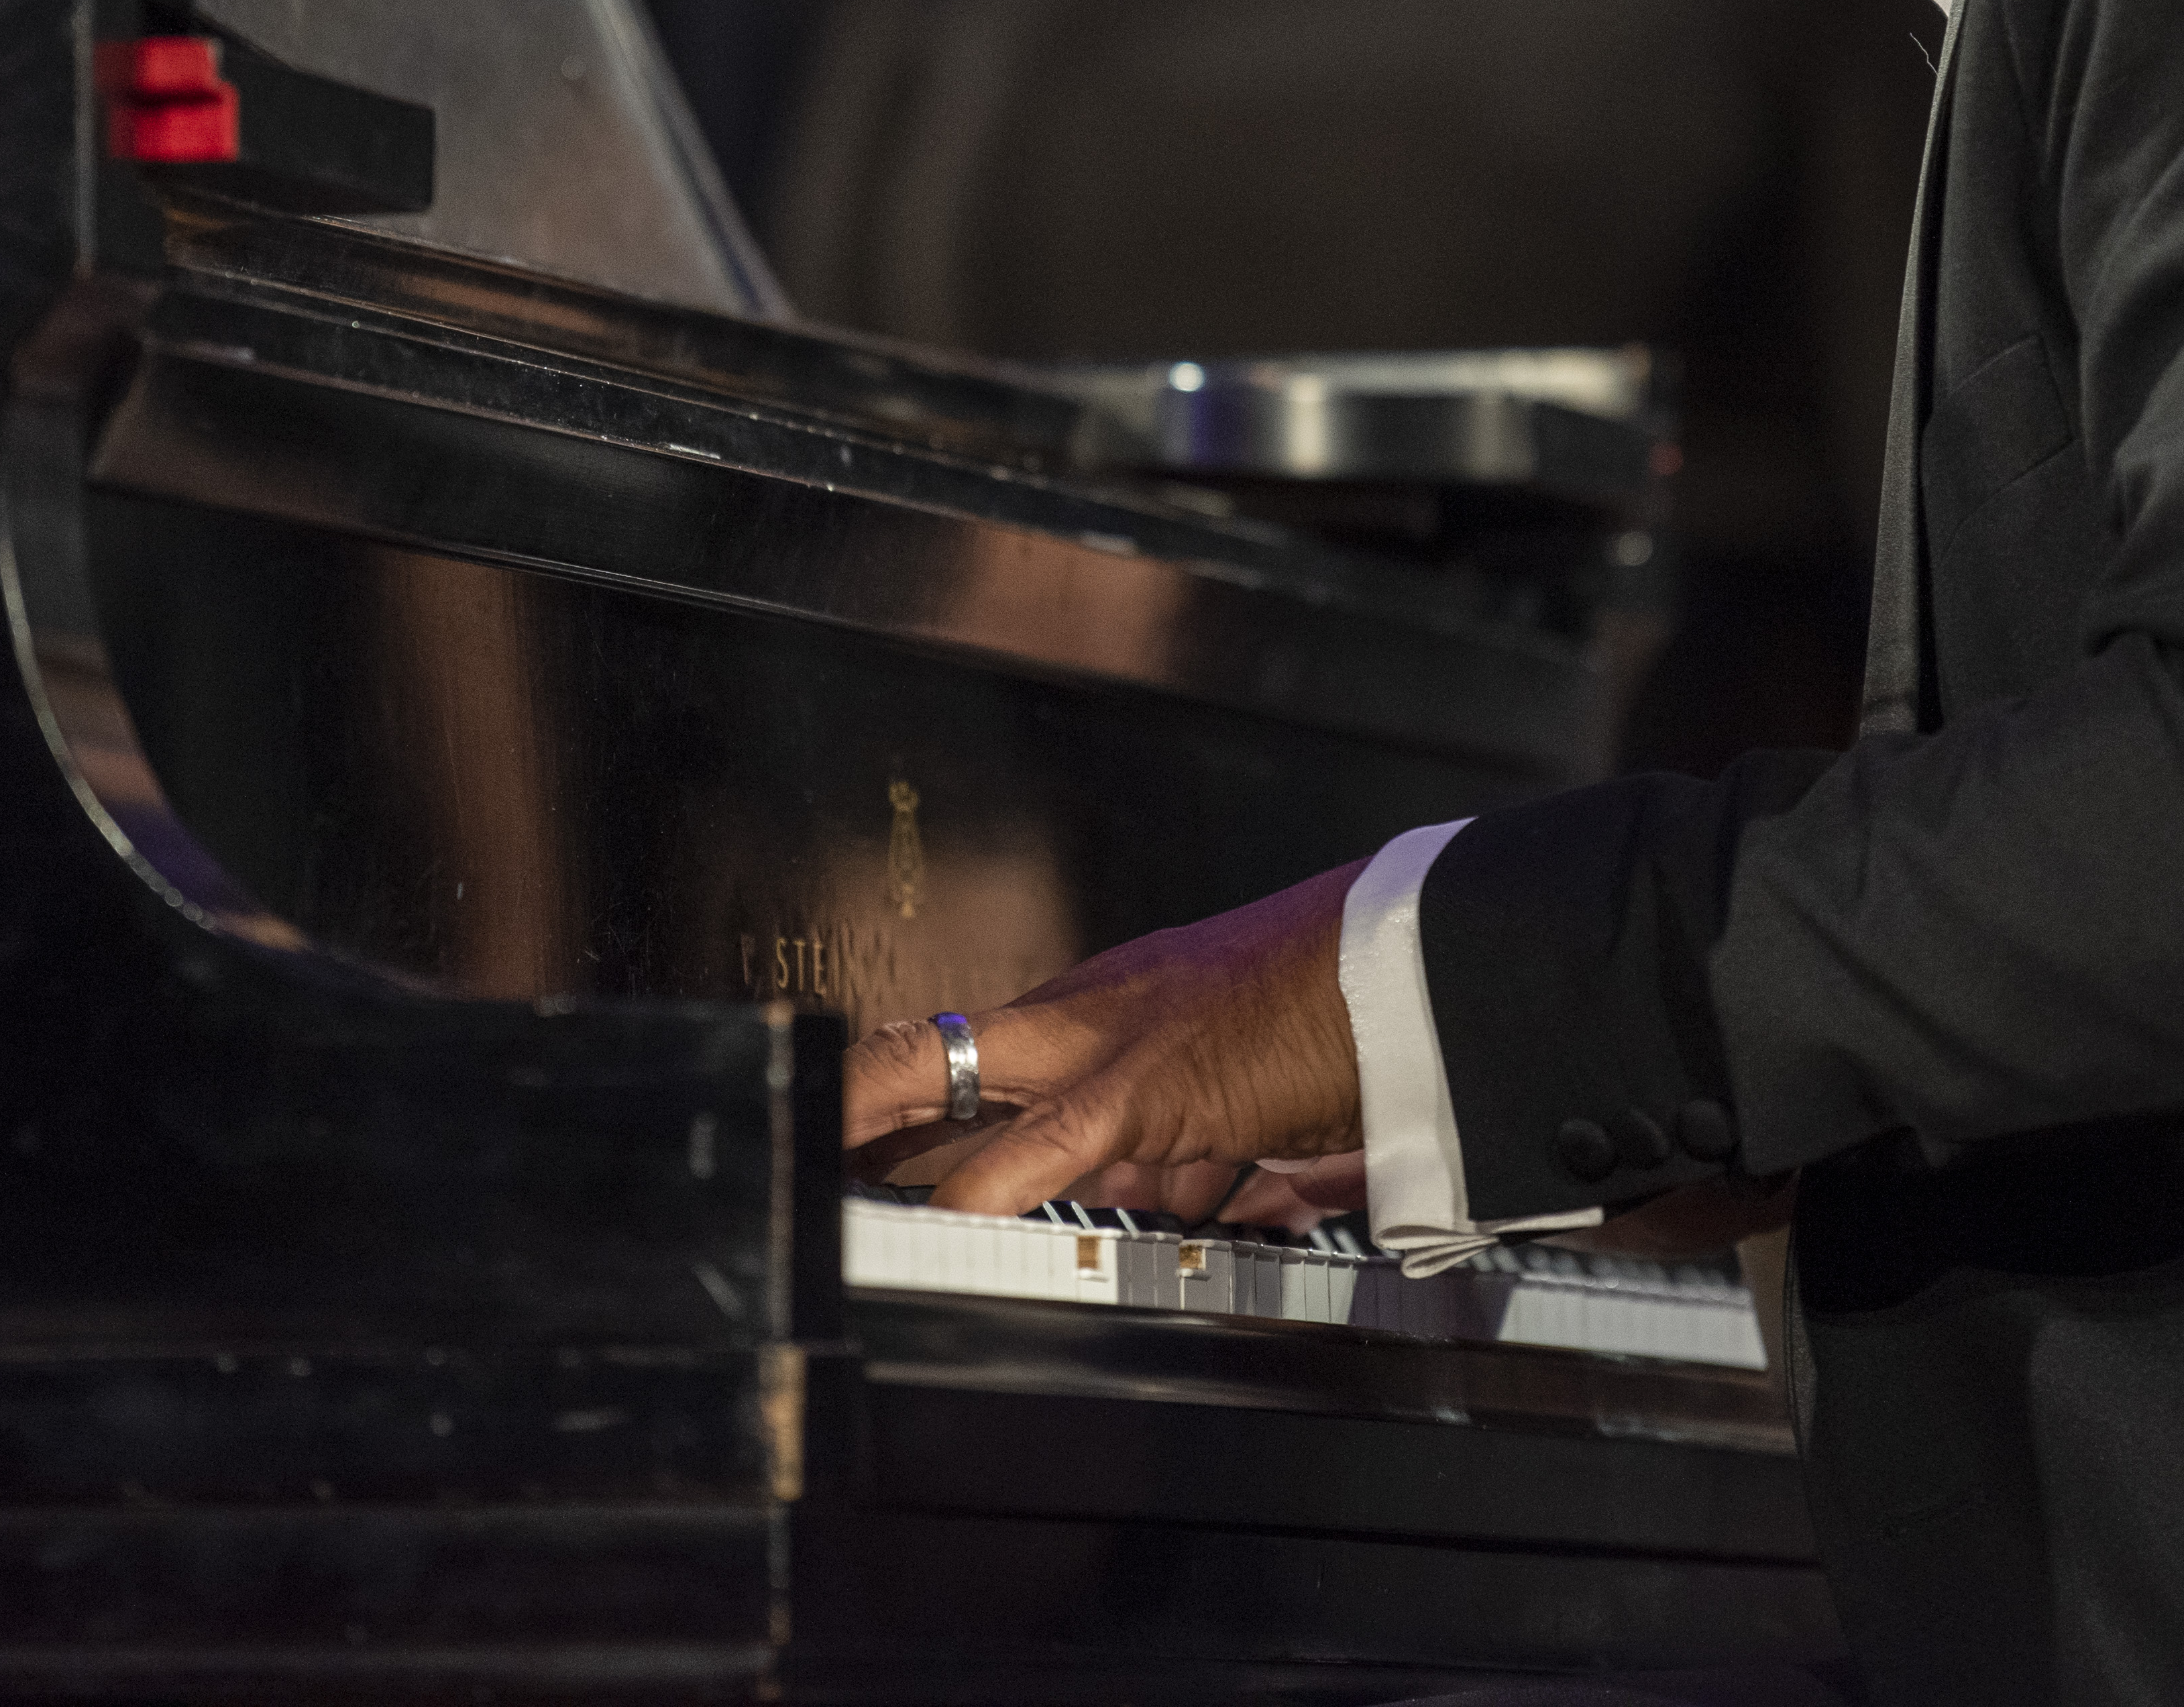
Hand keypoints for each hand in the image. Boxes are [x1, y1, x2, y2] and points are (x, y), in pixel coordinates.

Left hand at [845, 861, 1366, 1221]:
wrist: (1396, 969)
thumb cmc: (1326, 1018)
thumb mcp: (1222, 1090)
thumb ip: (1169, 1149)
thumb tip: (1156, 1200)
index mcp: (1100, 1008)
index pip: (963, 1043)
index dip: (889, 1089)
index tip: (842, 1127)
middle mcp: (1084, 1016)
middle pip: (925, 1049)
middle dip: (851, 1105)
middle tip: (787, 1143)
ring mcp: (1103, 1042)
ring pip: (954, 1077)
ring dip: (885, 1141)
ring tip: (832, 1189)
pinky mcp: (1143, 1087)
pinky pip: (1045, 1144)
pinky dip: (988, 1185)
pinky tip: (943, 1215)